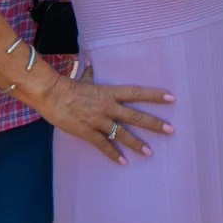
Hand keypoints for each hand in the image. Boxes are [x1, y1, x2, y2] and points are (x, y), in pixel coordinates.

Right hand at [39, 71, 174, 161]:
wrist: (51, 94)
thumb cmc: (67, 85)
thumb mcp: (83, 78)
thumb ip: (91, 72)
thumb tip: (91, 60)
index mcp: (109, 92)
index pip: (137, 93)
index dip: (155, 95)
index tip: (171, 98)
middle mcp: (108, 106)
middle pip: (136, 116)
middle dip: (154, 124)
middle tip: (171, 130)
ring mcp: (98, 120)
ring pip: (122, 133)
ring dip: (137, 144)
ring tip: (150, 152)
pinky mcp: (87, 132)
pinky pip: (103, 145)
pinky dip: (113, 154)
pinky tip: (123, 162)